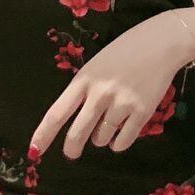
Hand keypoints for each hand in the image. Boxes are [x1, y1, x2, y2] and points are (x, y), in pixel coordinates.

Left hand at [29, 13, 194, 159]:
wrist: (161, 42)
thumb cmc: (125, 51)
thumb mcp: (96, 65)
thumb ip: (85, 90)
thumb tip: (77, 123)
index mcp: (84, 79)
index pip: (57, 112)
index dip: (44, 134)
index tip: (33, 151)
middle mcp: (100, 94)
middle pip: (77, 133)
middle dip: (72, 149)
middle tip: (72, 153)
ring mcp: (121, 104)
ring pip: (101, 139)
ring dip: (101, 138)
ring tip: (110, 121)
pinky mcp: (142, 112)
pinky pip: (123, 142)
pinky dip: (119, 143)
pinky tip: (121, 133)